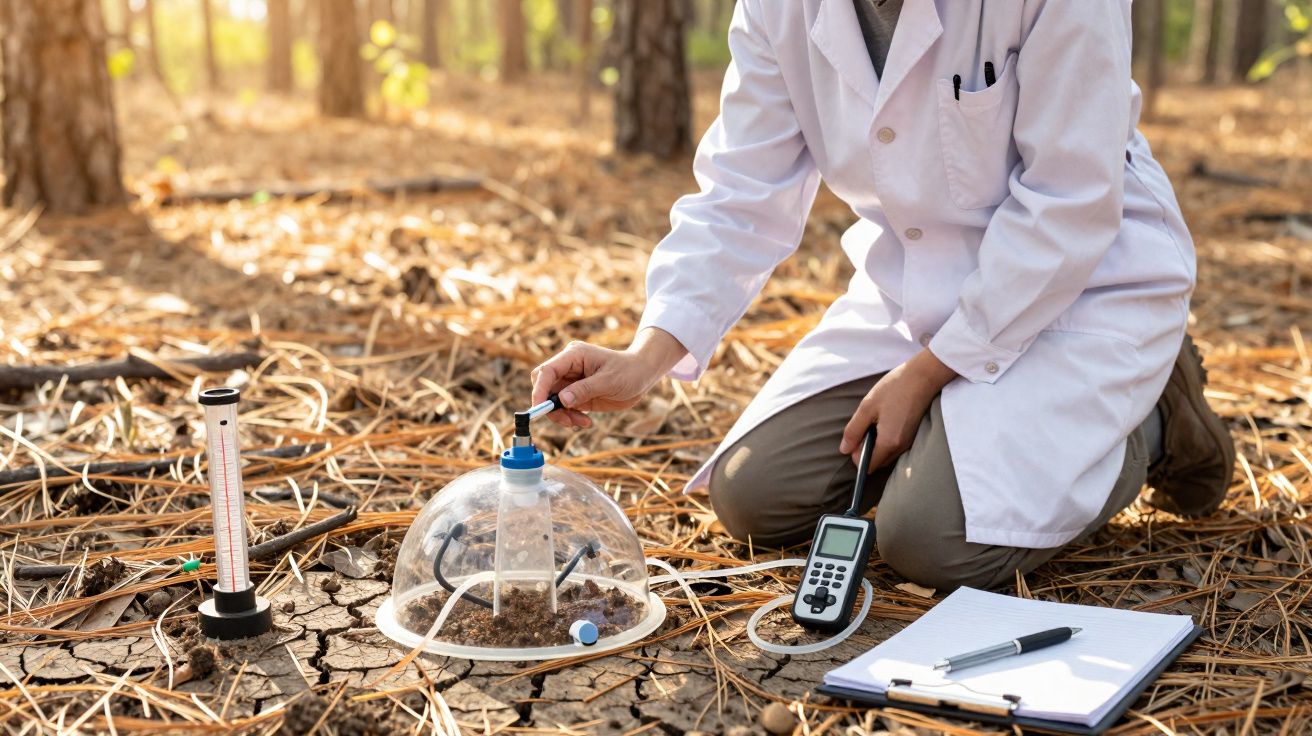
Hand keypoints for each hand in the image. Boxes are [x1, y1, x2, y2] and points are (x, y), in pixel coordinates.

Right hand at [530, 328, 687, 427]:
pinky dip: (571, 418)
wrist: (643, 375)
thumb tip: (561, 400)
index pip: (546, 371)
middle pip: (545, 387)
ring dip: (563, 415)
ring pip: (553, 401)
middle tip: (566, 420)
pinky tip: (586, 421)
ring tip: (582, 422)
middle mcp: (569, 367)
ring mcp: (572, 381)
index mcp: (573, 356)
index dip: (539, 390)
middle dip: (550, 406)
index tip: (540, 409)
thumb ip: (584, 390)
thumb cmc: (629, 371)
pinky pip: (564, 408)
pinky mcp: (577, 394)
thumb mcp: (609, 381)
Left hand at [839, 349, 957, 469]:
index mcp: (888, 442)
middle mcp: (900, 447)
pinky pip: (893, 444)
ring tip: (877, 417)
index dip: (856, 454)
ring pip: (885, 452)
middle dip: (866, 448)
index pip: (868, 466)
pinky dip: (885, 436)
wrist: (924, 375)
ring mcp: (908, 442)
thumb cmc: (895, 388)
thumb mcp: (867, 407)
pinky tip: (886, 416)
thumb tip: (844, 449)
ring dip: (876, 441)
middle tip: (867, 423)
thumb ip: (854, 430)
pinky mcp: (912, 434)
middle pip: (877, 461)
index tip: (857, 434)